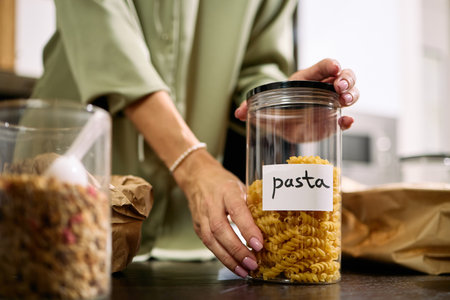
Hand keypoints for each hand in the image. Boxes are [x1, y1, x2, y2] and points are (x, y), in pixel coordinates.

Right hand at [172, 149, 263, 277]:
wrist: (198, 177)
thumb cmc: (224, 183)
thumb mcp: (241, 186)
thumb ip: (253, 202)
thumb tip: (274, 221)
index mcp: (227, 191)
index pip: (237, 210)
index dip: (247, 228)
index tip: (259, 244)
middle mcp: (212, 204)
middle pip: (221, 229)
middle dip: (237, 249)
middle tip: (253, 262)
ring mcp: (202, 216)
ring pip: (211, 240)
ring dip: (229, 258)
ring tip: (245, 270)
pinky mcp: (197, 227)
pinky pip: (208, 245)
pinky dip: (222, 257)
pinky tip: (235, 266)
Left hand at [235, 58, 358, 129]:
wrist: (283, 122)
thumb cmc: (278, 107)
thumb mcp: (266, 104)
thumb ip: (252, 107)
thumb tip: (239, 112)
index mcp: (308, 79)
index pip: (323, 66)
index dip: (329, 65)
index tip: (334, 67)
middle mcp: (324, 88)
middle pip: (344, 76)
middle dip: (346, 79)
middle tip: (339, 86)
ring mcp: (332, 103)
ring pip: (351, 93)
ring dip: (351, 95)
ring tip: (345, 101)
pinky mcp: (333, 121)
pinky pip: (346, 119)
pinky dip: (349, 120)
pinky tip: (347, 121)